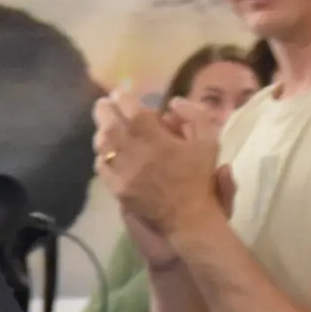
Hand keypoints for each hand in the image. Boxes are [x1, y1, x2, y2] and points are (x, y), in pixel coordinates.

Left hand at [94, 89, 223, 245]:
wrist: (188, 219)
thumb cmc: (199, 179)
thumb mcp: (209, 142)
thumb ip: (195, 116)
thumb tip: (173, 102)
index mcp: (158, 141)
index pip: (133, 111)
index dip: (123, 98)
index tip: (120, 92)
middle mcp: (136, 155)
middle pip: (110, 125)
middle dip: (105, 110)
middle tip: (104, 103)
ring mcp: (124, 174)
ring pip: (103, 146)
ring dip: (101, 131)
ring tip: (104, 125)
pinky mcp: (118, 190)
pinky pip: (102, 167)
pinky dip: (102, 155)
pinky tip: (106, 152)